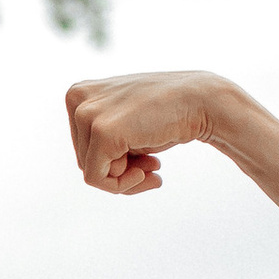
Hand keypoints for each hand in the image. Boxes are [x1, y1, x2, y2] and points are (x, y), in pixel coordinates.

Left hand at [65, 72, 241, 198]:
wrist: (201, 101)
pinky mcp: (102, 132)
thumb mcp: (126, 123)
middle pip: (84, 159)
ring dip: (125, 178)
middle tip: (153, 166)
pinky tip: (152, 173)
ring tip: (155, 168)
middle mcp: (78, 97)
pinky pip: (97, 179)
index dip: (112, 160)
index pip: (81, 145)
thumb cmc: (166, 115)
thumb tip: (94, 174)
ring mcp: (87, 113)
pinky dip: (122, 185)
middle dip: (119, 170)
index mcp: (79, 93)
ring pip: (90, 170)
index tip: (142, 159)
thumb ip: (103, 140)